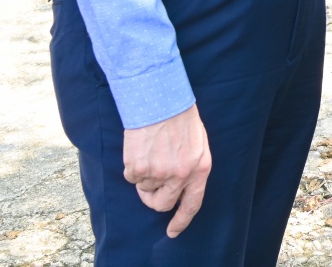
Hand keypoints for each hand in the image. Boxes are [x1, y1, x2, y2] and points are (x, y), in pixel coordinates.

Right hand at [123, 104, 211, 237]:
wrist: (160, 98)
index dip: (181, 221)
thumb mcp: (197, 142)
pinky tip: (140, 148)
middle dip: (153, 199)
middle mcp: (181, 175)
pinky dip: (132, 166)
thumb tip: (180, 187)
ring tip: (149, 151)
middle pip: (162, 204)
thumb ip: (191, 166)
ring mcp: (159, 172)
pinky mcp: (139, 167)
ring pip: (144, 189)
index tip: (172, 231)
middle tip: (150, 184)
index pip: (192, 204)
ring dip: (144, 176)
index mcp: (200, 168)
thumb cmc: (180, 117)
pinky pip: (131, 177)